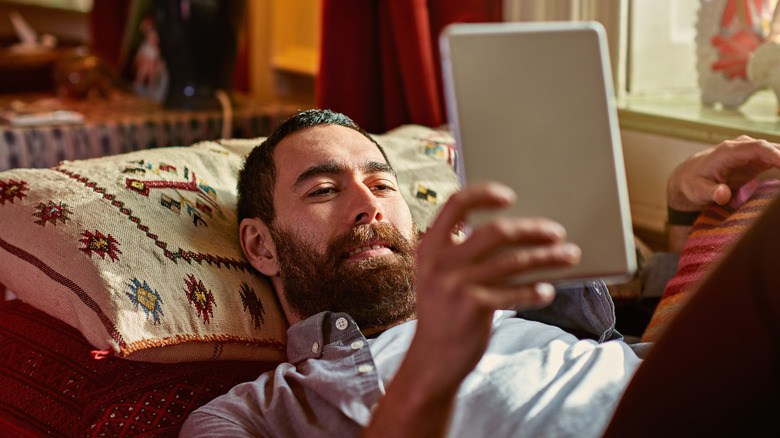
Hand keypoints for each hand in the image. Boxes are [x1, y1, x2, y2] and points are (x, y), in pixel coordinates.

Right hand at [412, 182, 580, 384]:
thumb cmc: (444, 312)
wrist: (432, 359)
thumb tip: (515, 231)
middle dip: (532, 229)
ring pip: (514, 261)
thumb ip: (462, 252)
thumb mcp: (439, 276)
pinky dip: (536, 290)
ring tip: (570, 256)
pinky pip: (516, 291)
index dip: (484, 194)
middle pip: (496, 231)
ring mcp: (457, 285)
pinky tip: (547, 289)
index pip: (456, 204)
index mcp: (431, 247)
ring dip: (548, 257)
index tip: (509, 197)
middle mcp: (441, 262)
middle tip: (557, 231)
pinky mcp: (475, 307)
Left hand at [668, 135, 779, 211]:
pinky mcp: (756, 161)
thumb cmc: (692, 182)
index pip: (758, 147)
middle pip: (772, 147)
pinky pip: (776, 159)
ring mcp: (750, 153)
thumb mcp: (698, 190)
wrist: (688, 178)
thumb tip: (722, 194)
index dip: (776, 155)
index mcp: (728, 151)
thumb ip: (711, 192)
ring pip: (777, 152)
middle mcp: (741, 147)